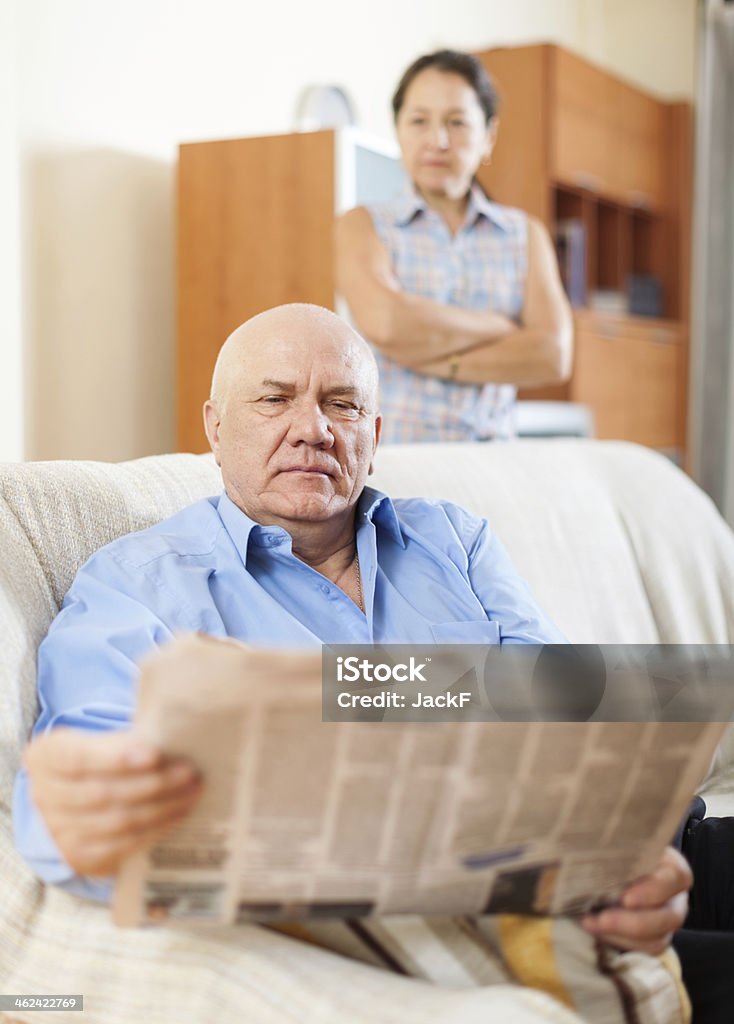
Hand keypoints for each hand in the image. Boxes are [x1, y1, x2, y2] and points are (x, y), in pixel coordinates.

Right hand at [24, 728, 202, 877]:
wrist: (80, 793)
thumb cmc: (101, 757)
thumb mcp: (103, 738)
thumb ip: (127, 739)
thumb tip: (172, 740)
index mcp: (46, 756)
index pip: (78, 758)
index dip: (115, 758)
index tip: (154, 754)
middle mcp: (45, 796)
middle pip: (102, 793)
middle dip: (152, 783)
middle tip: (189, 772)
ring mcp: (59, 831)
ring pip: (116, 821)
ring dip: (161, 808)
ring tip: (192, 792)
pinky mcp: (81, 856)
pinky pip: (122, 846)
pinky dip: (154, 830)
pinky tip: (177, 815)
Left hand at [581, 846, 691, 954]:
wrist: (607, 861)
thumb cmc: (613, 845)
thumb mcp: (618, 839)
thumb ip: (614, 841)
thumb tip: (593, 834)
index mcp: (672, 866)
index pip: (676, 877)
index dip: (654, 890)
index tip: (625, 898)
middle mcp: (674, 896)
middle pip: (669, 917)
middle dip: (634, 923)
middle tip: (601, 918)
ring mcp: (665, 919)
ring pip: (658, 939)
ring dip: (621, 936)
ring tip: (590, 923)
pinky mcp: (653, 938)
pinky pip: (643, 950)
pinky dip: (618, 942)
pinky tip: (594, 930)